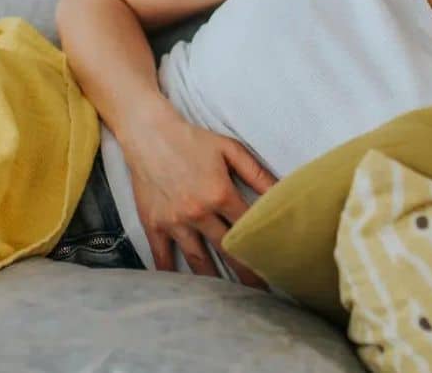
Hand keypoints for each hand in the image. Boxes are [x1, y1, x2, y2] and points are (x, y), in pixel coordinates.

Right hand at [119, 115, 277, 289]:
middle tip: (261, 292)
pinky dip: (172, 274)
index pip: (247, 227)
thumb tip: (282, 191)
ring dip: (215, 280)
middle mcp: (198, 212)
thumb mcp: (229, 149)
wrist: (148, 133)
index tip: (275, 262)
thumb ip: (257, 173)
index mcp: (220, 193)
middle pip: (227, 250)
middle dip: (246, 273)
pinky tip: (184, 289)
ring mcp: (174, 221)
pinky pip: (163, 256)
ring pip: (198, 259)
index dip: (262, 245)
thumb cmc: (192, 139)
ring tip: (230, 299)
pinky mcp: (154, 224)